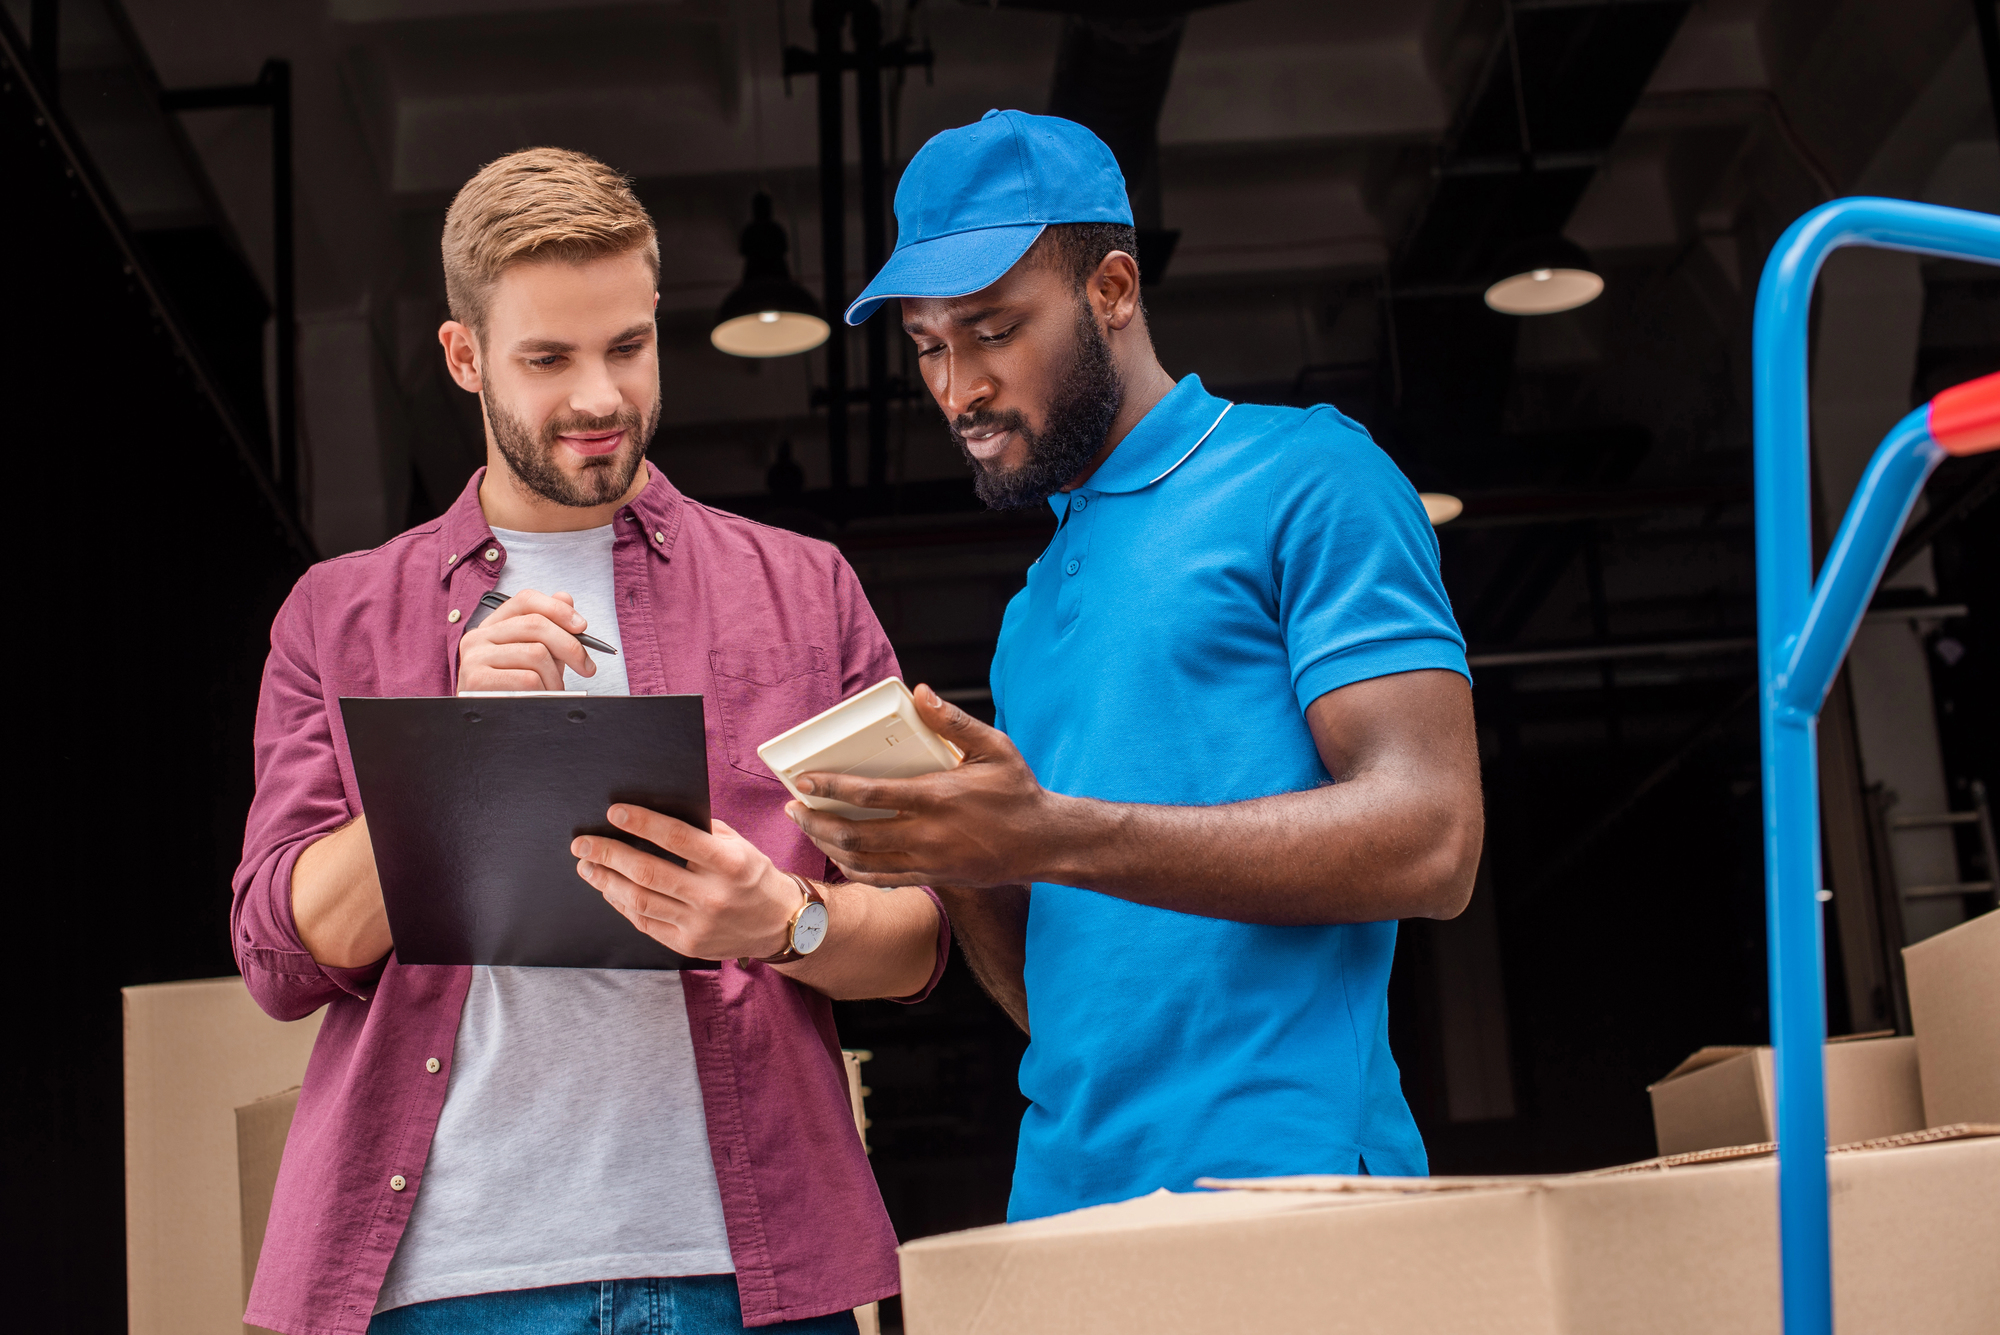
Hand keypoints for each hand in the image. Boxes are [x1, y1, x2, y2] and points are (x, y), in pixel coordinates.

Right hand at [457, 588, 594, 691]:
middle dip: (571, 647)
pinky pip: (527, 678)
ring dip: (556, 678)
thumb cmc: (513, 691)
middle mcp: (478, 637)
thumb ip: (549, 629)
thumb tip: (565, 598)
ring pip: (536, 653)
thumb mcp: (534, 657)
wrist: (489, 726)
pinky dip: (544, 691)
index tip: (582, 627)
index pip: (526, 600)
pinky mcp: (476, 679)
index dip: (558, 609)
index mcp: (492, 627)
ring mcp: (474, 657)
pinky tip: (541, 699)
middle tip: (586, 667)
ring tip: (555, 691)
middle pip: (536, 625)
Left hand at [572, 805, 802, 959]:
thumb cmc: (753, 876)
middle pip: (647, 872)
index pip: (675, 837)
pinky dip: (621, 904)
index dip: (641, 823)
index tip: (613, 813)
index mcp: (728, 863)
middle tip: (582, 843)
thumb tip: (653, 814)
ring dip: (606, 881)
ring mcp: (699, 924)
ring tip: (587, 866)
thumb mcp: (738, 845)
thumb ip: (701, 831)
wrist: (780, 924)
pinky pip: (645, 922)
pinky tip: (609, 890)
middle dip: (608, 855)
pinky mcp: (688, 944)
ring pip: (639, 900)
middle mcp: (713, 895)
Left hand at [787, 684, 1061, 888]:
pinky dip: (854, 868)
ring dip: (828, 845)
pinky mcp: (933, 877)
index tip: (804, 780)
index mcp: (937, 797)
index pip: (870, 794)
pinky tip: (840, 854)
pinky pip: (882, 879)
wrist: (1043, 843)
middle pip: (855, 834)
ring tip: (809, 827)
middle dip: (816, 821)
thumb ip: (953, 721)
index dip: (831, 787)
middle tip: (794, 807)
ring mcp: (928, 860)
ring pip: (862, 861)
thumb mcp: (994, 747)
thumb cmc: (1018, 791)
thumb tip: (921, 692)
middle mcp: (927, 834)